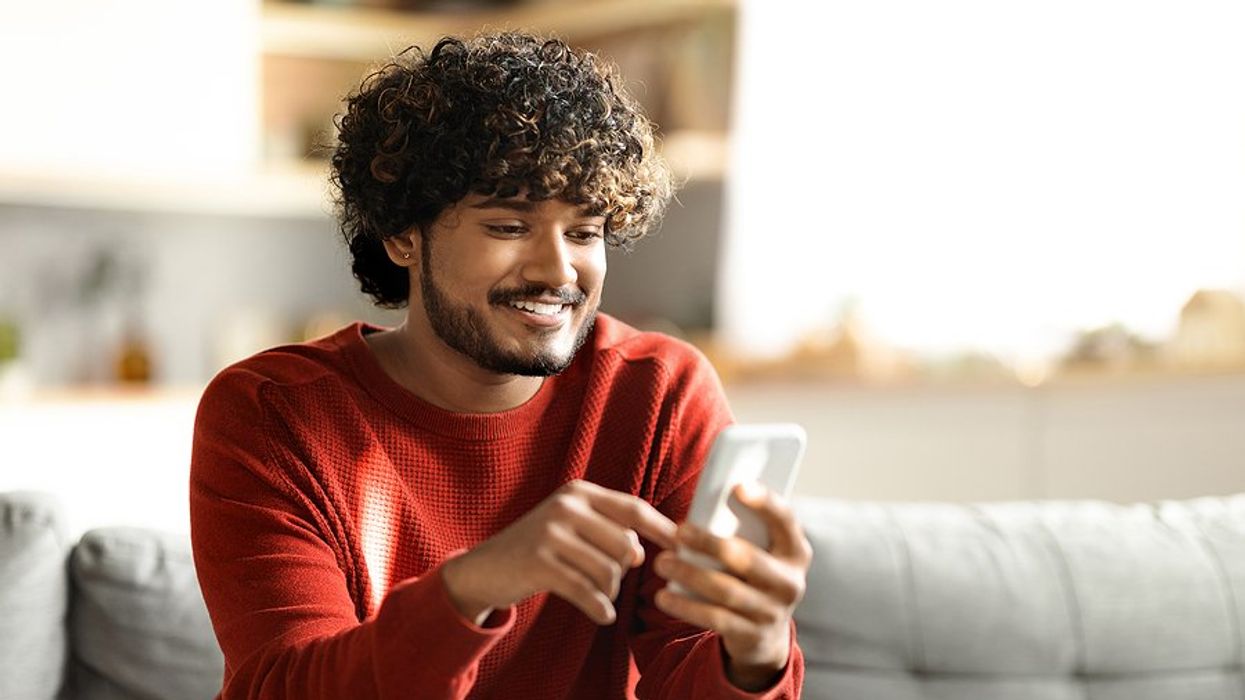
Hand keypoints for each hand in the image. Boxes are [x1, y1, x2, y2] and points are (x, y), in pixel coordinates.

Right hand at [441, 479, 677, 625]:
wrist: (485, 567)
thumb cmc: (538, 548)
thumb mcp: (571, 526)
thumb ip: (608, 531)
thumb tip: (641, 554)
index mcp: (579, 492)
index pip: (633, 509)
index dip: (662, 529)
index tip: (684, 546)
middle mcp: (566, 506)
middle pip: (624, 545)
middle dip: (623, 571)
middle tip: (608, 581)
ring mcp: (551, 532)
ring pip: (607, 570)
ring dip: (608, 591)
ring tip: (598, 596)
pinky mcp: (539, 562)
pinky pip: (585, 590)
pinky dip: (599, 608)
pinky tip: (602, 615)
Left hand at [652, 482, 811, 690]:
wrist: (765, 635)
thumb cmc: (753, 577)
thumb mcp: (762, 554)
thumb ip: (745, 532)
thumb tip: (706, 500)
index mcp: (795, 552)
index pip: (785, 521)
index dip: (765, 503)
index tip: (737, 487)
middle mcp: (790, 583)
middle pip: (747, 559)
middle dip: (709, 544)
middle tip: (679, 532)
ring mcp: (773, 612)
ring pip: (726, 590)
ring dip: (690, 574)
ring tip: (662, 562)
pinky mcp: (752, 636)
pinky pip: (715, 619)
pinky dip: (686, 607)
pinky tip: (664, 596)